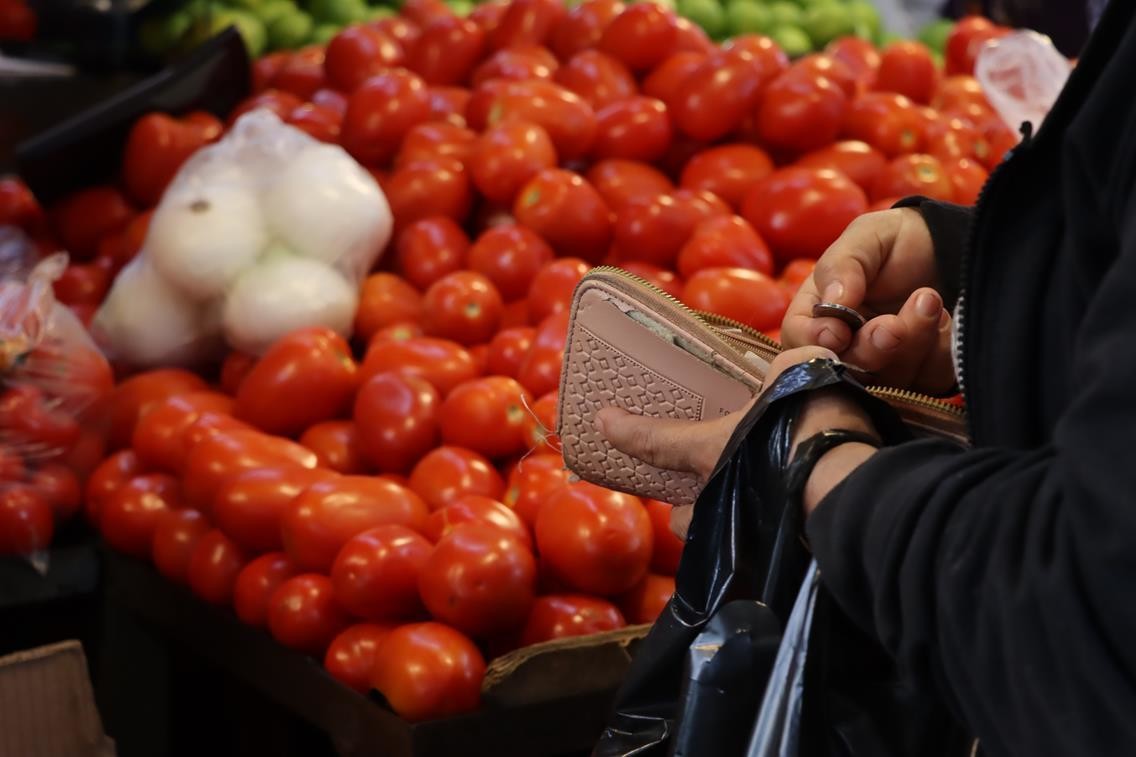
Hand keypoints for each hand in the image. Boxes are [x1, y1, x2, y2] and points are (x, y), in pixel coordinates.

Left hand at [596, 346, 835, 538]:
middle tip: (695, 492)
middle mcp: (715, 496)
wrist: (849, 484)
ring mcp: (741, 533)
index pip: (653, 440)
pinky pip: (755, 549)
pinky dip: (764, 534)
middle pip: (681, 516)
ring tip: (743, 509)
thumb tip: (789, 364)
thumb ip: (783, 369)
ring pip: (716, 538)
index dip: (624, 430)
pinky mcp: (773, 554)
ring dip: (722, 525)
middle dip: (683, 509)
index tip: (602, 421)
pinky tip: (786, 518)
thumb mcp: (794, 375)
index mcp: (708, 451)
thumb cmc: (810, 424)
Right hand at [780, 208, 955, 394]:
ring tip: (928, 300)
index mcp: (817, 313)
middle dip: (870, 350)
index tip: (839, 332)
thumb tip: (833, 299)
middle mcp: (844, 347)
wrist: (948, 248)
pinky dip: (939, 351)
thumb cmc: (896, 241)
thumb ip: (843, 265)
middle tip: (893, 326)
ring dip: (911, 344)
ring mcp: (883, 366)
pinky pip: (928, 380)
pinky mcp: (920, 375)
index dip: (815, 343)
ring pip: (888, 380)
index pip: (798, 340)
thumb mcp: (866, 237)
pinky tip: (944, 319)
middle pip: (844, 370)